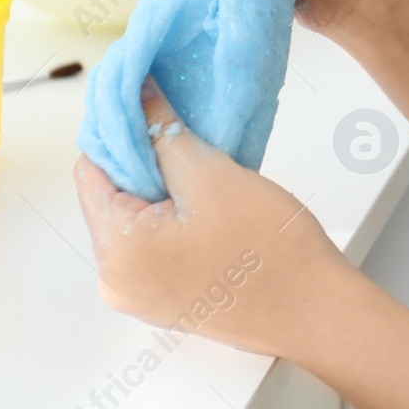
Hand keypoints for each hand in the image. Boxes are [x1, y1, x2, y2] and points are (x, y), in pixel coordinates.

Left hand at [74, 75, 352, 361]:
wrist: (318, 314)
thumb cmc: (273, 252)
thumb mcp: (212, 175)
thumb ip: (163, 130)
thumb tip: (137, 95)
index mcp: (116, 251)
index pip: (91, 170)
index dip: (119, 130)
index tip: (150, 105)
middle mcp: (115, 281)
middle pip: (110, 197)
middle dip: (143, 161)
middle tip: (188, 139)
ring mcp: (140, 296)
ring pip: (135, 220)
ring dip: (162, 189)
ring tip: (206, 175)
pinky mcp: (166, 301)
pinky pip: (153, 245)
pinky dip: (173, 217)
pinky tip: (210, 206)